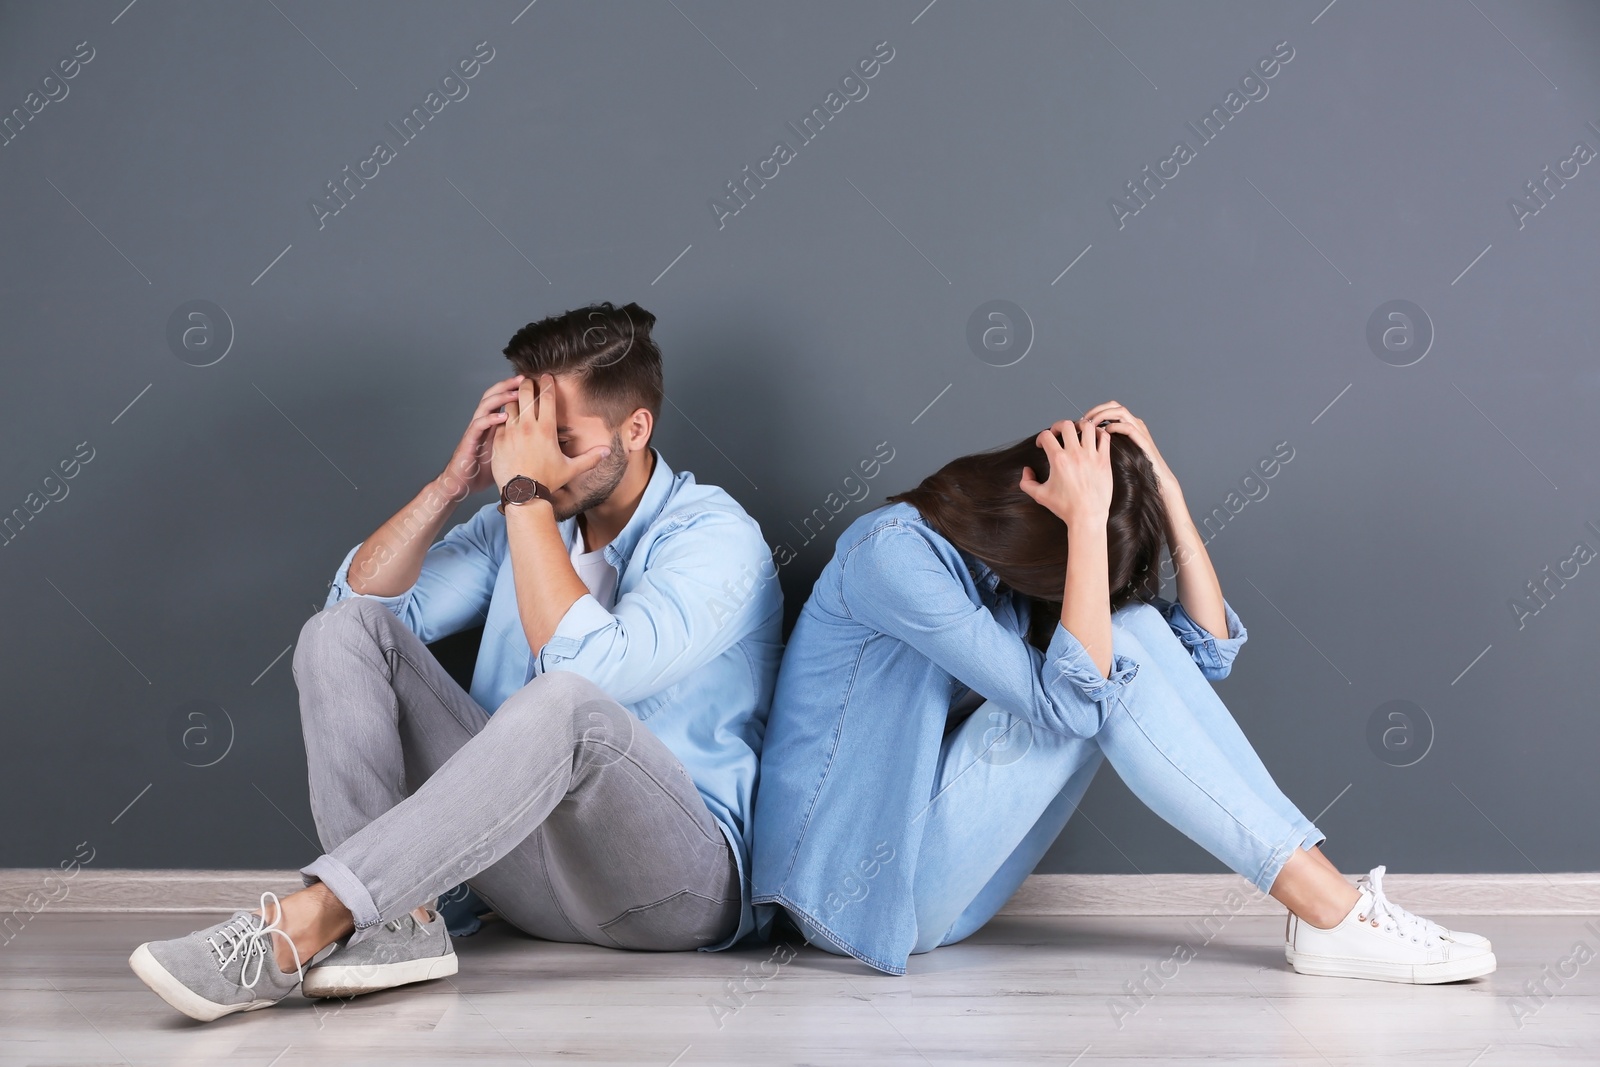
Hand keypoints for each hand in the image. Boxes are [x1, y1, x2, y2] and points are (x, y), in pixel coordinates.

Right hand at [439, 374, 525, 498]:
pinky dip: (490, 419)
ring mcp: (476, 430)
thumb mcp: (507, 452)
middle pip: (494, 395)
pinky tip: (502, 417)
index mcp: (494, 424)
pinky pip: (478, 425)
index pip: (505, 400)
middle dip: (508, 385)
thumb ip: (519, 441)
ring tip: (516, 393)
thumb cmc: (485, 469)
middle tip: (525, 379)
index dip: (517, 390)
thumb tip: (546, 441)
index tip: (533, 384)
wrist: (463, 483)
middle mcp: (485, 423)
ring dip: (500, 397)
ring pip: (485, 405)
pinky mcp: (469, 441)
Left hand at [489, 373, 611, 491]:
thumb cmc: (547, 481)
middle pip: (524, 393)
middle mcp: (527, 426)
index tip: (546, 376)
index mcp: (546, 429)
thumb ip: (590, 458)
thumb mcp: (571, 469)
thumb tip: (607, 451)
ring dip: (514, 399)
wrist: (523, 495)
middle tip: (528, 381)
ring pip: (510, 404)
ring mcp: (510, 432)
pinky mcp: (498, 440)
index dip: (547, 383)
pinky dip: (503, 418)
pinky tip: (506, 419)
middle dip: (526, 383)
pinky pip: (499, 422)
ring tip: (517, 398)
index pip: (546, 397)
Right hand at [1019, 417, 1112, 526]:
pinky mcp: (1104, 460)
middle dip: (1058, 426)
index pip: (1046, 435)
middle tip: (1058, 434)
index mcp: (1058, 460)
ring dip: (1079, 426)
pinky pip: (1104, 437)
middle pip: (1066, 425)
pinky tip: (1093, 439)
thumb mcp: (1040, 496)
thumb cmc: (1065, 507)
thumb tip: (1026, 471)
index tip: (1042, 445)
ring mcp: (1091, 456)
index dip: (1041, 438)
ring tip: (1077, 433)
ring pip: (1087, 426)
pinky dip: (1098, 433)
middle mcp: (1075, 454)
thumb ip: (1027, 482)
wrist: (1087, 516)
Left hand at [1081, 400, 1179, 499]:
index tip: (1082, 420)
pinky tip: (1105, 433)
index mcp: (1128, 424)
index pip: (1110, 407)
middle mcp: (1135, 423)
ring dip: (1103, 415)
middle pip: (1114, 406)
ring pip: (1121, 412)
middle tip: (1084, 420)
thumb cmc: (1135, 469)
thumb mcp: (1117, 452)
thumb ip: (1105, 443)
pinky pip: (1128, 427)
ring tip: (1091, 424)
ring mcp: (1140, 431)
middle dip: (1097, 410)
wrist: (1157, 479)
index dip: (1095, 410)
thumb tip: (1084, 441)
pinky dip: (1115, 427)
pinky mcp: (1144, 441)